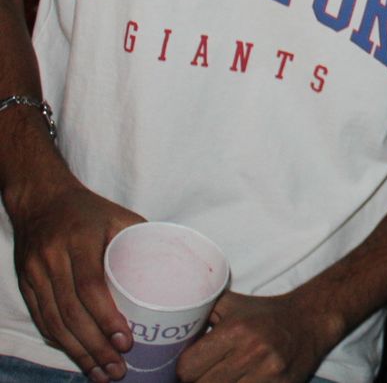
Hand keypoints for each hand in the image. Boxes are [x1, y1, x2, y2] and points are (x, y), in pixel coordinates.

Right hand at [10, 179, 143, 381]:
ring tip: (101, 373)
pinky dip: (61, 343)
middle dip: (95, 346)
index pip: (89, 286)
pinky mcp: (26, 285)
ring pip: (53, 322)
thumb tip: (183, 270)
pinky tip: (79, 357)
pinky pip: (42, 320)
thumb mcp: (121, 217)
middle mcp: (51, 259)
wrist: (41, 200)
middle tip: (118, 368)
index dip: (106, 318)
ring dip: (78, 353)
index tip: (126, 341)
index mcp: (78, 240)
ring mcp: (34, 274)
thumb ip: (145, 242)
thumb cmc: (90, 210)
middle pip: (70, 312)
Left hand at [176, 291, 340, 382]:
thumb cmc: (265, 314)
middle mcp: (253, 352)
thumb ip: (201, 310)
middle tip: (204, 374)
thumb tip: (165, 322)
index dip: (183, 371)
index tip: (189, 368)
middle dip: (198, 382)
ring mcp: (269, 373)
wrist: (311, 320)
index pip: (187, 367)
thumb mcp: (233, 304)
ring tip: (222, 377)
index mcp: (236, 330)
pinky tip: (240, 380)